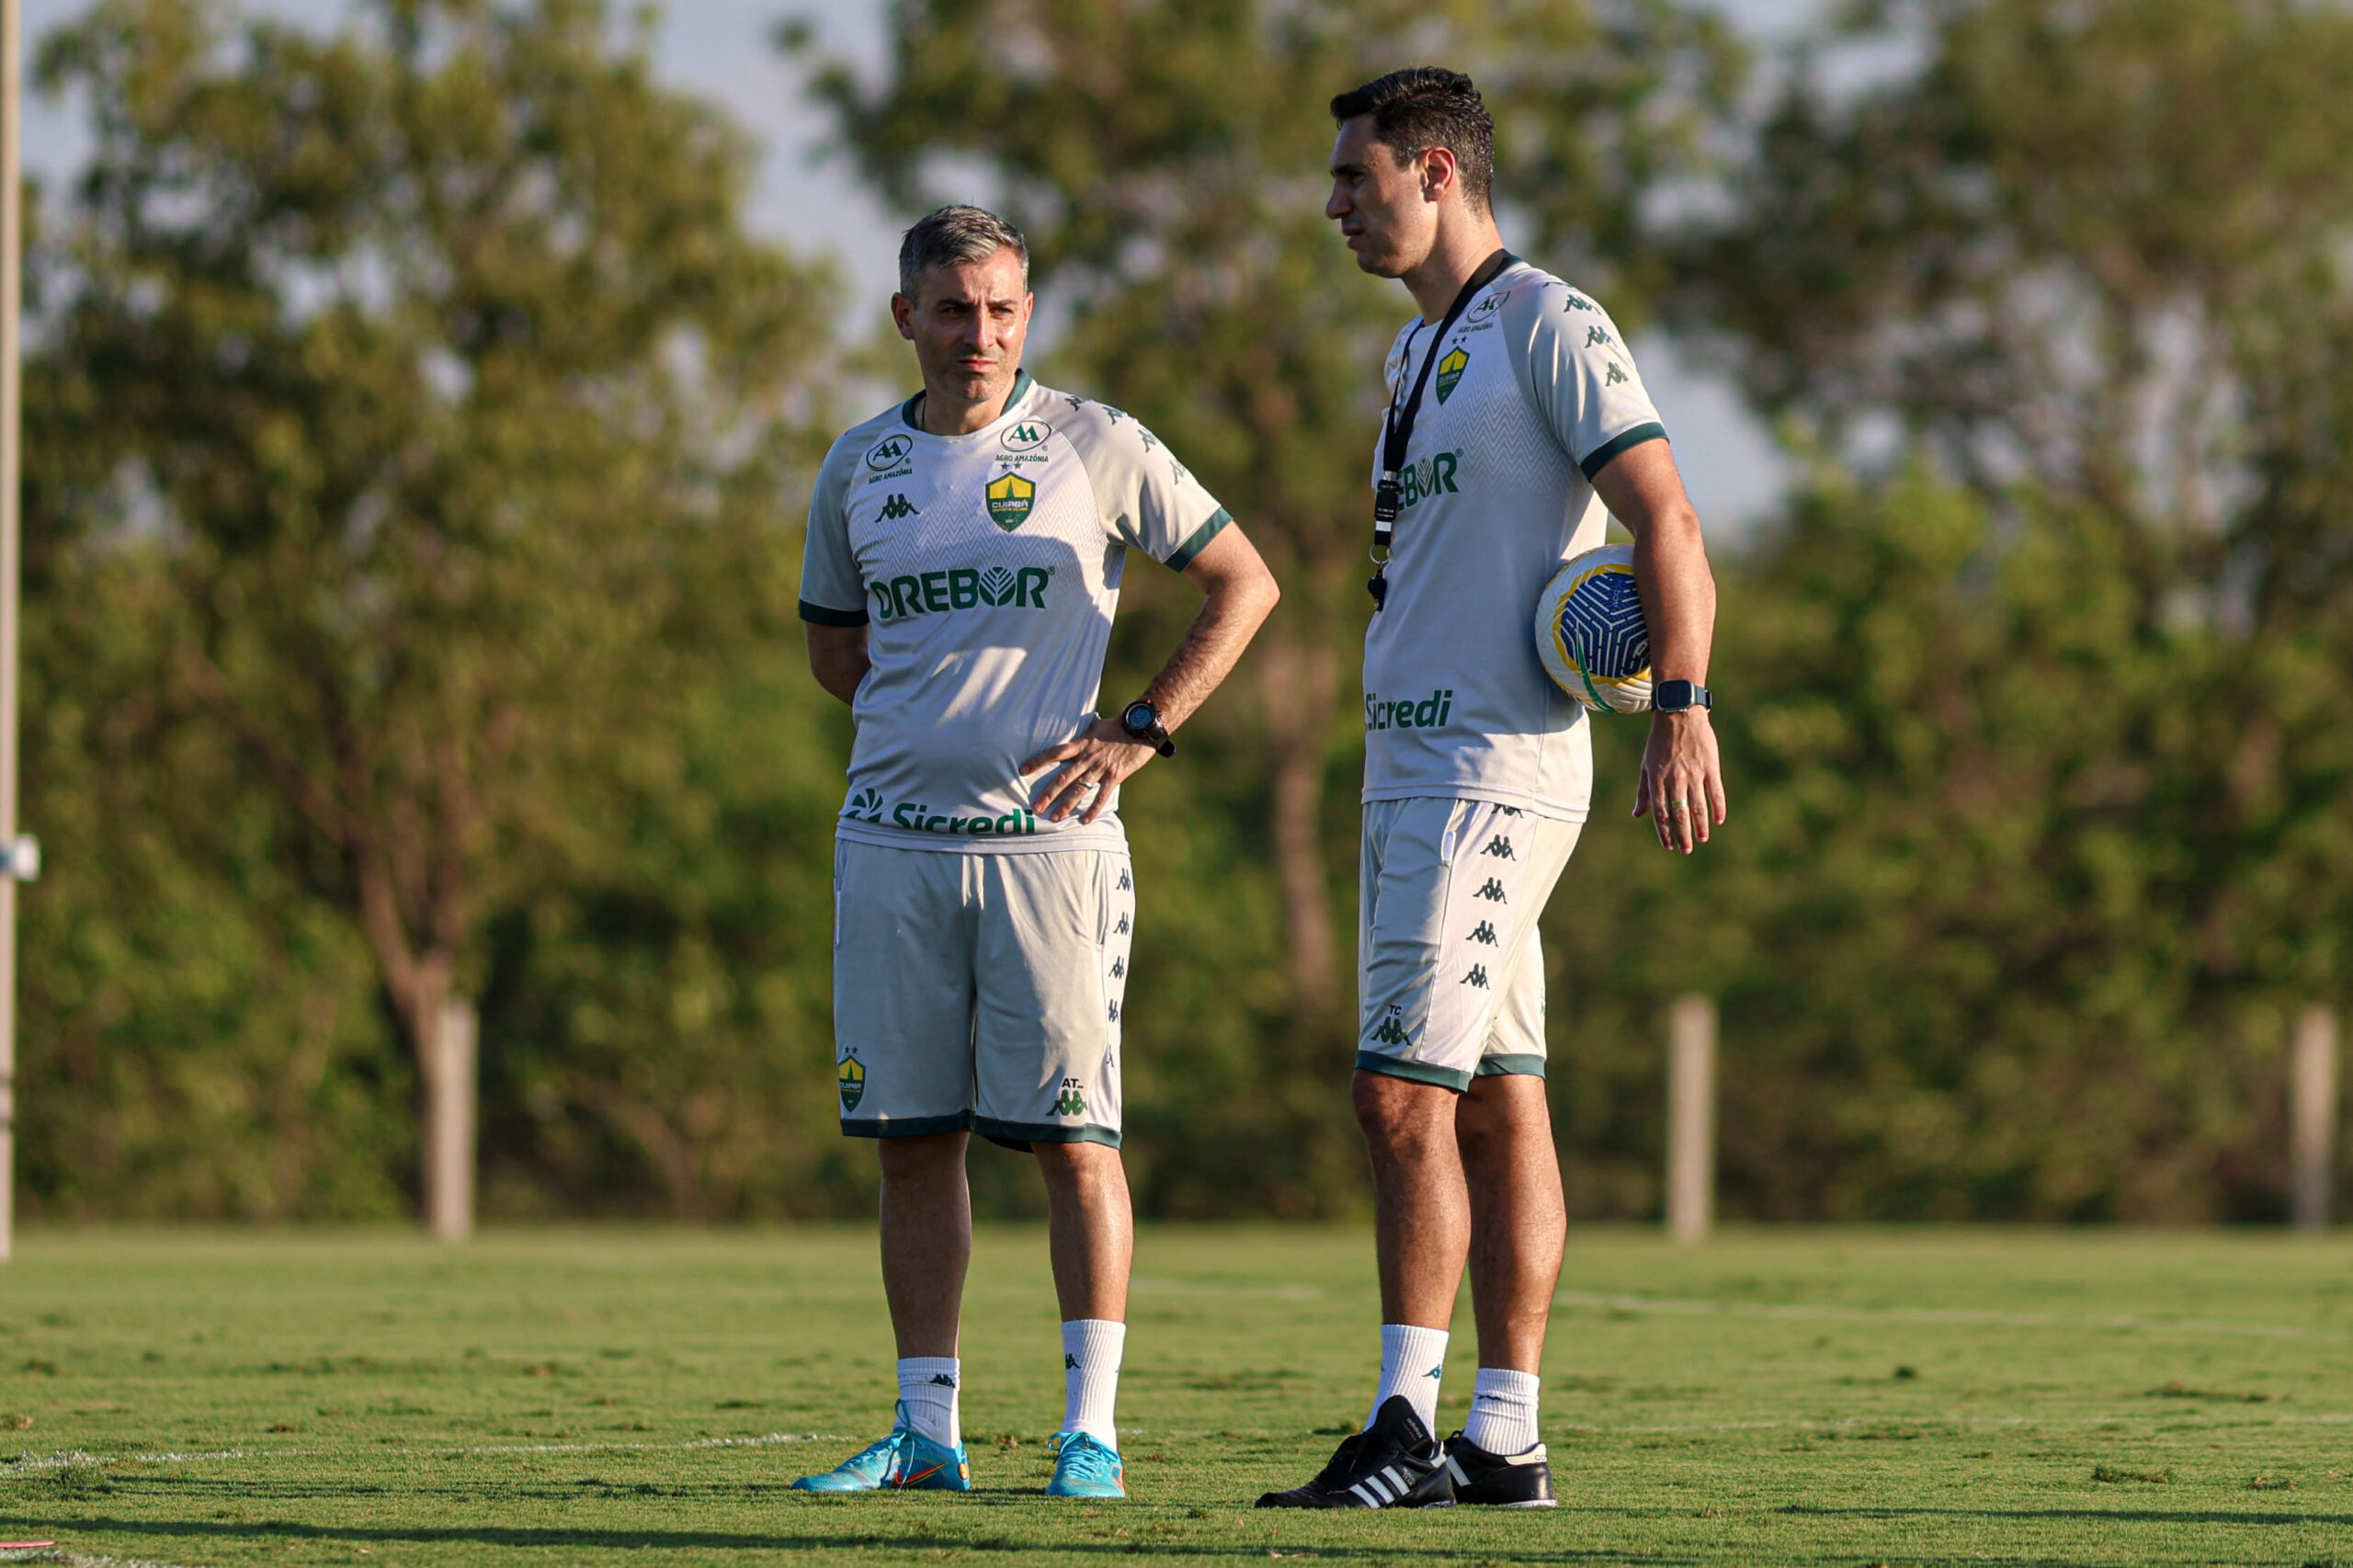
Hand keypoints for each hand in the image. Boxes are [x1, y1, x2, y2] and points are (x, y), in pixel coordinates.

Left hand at [1021, 716, 1159, 823]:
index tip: (1021, 771)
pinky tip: (1084, 820)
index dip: (1037, 761)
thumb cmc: (1119, 726)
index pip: (1054, 753)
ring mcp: (1100, 768)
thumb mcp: (1097, 725)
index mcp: (1081, 744)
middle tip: (1035, 807)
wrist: (1142, 728)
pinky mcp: (1114, 776)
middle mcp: (1087, 757)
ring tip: (1054, 818)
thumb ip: (1087, 730)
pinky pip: (1101, 796)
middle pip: (1063, 777)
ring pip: (1079, 790)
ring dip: (1065, 805)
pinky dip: (1093, 809)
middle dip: (1048, 794)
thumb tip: (1084, 723)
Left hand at [1633, 709, 1726, 853]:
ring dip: (1700, 826)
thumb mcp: (1646, 765)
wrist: (1679, 714)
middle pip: (1679, 814)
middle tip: (1686, 850)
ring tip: (1701, 840)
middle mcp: (1675, 779)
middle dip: (1682, 835)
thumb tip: (1637, 814)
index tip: (1668, 846)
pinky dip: (1718, 807)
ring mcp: (1694, 773)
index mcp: (1657, 779)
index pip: (1660, 813)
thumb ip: (1644, 791)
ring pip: (1698, 806)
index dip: (1664, 832)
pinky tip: (1719, 821)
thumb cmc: (1659, 741)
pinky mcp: (1710, 766)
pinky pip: (1716, 792)